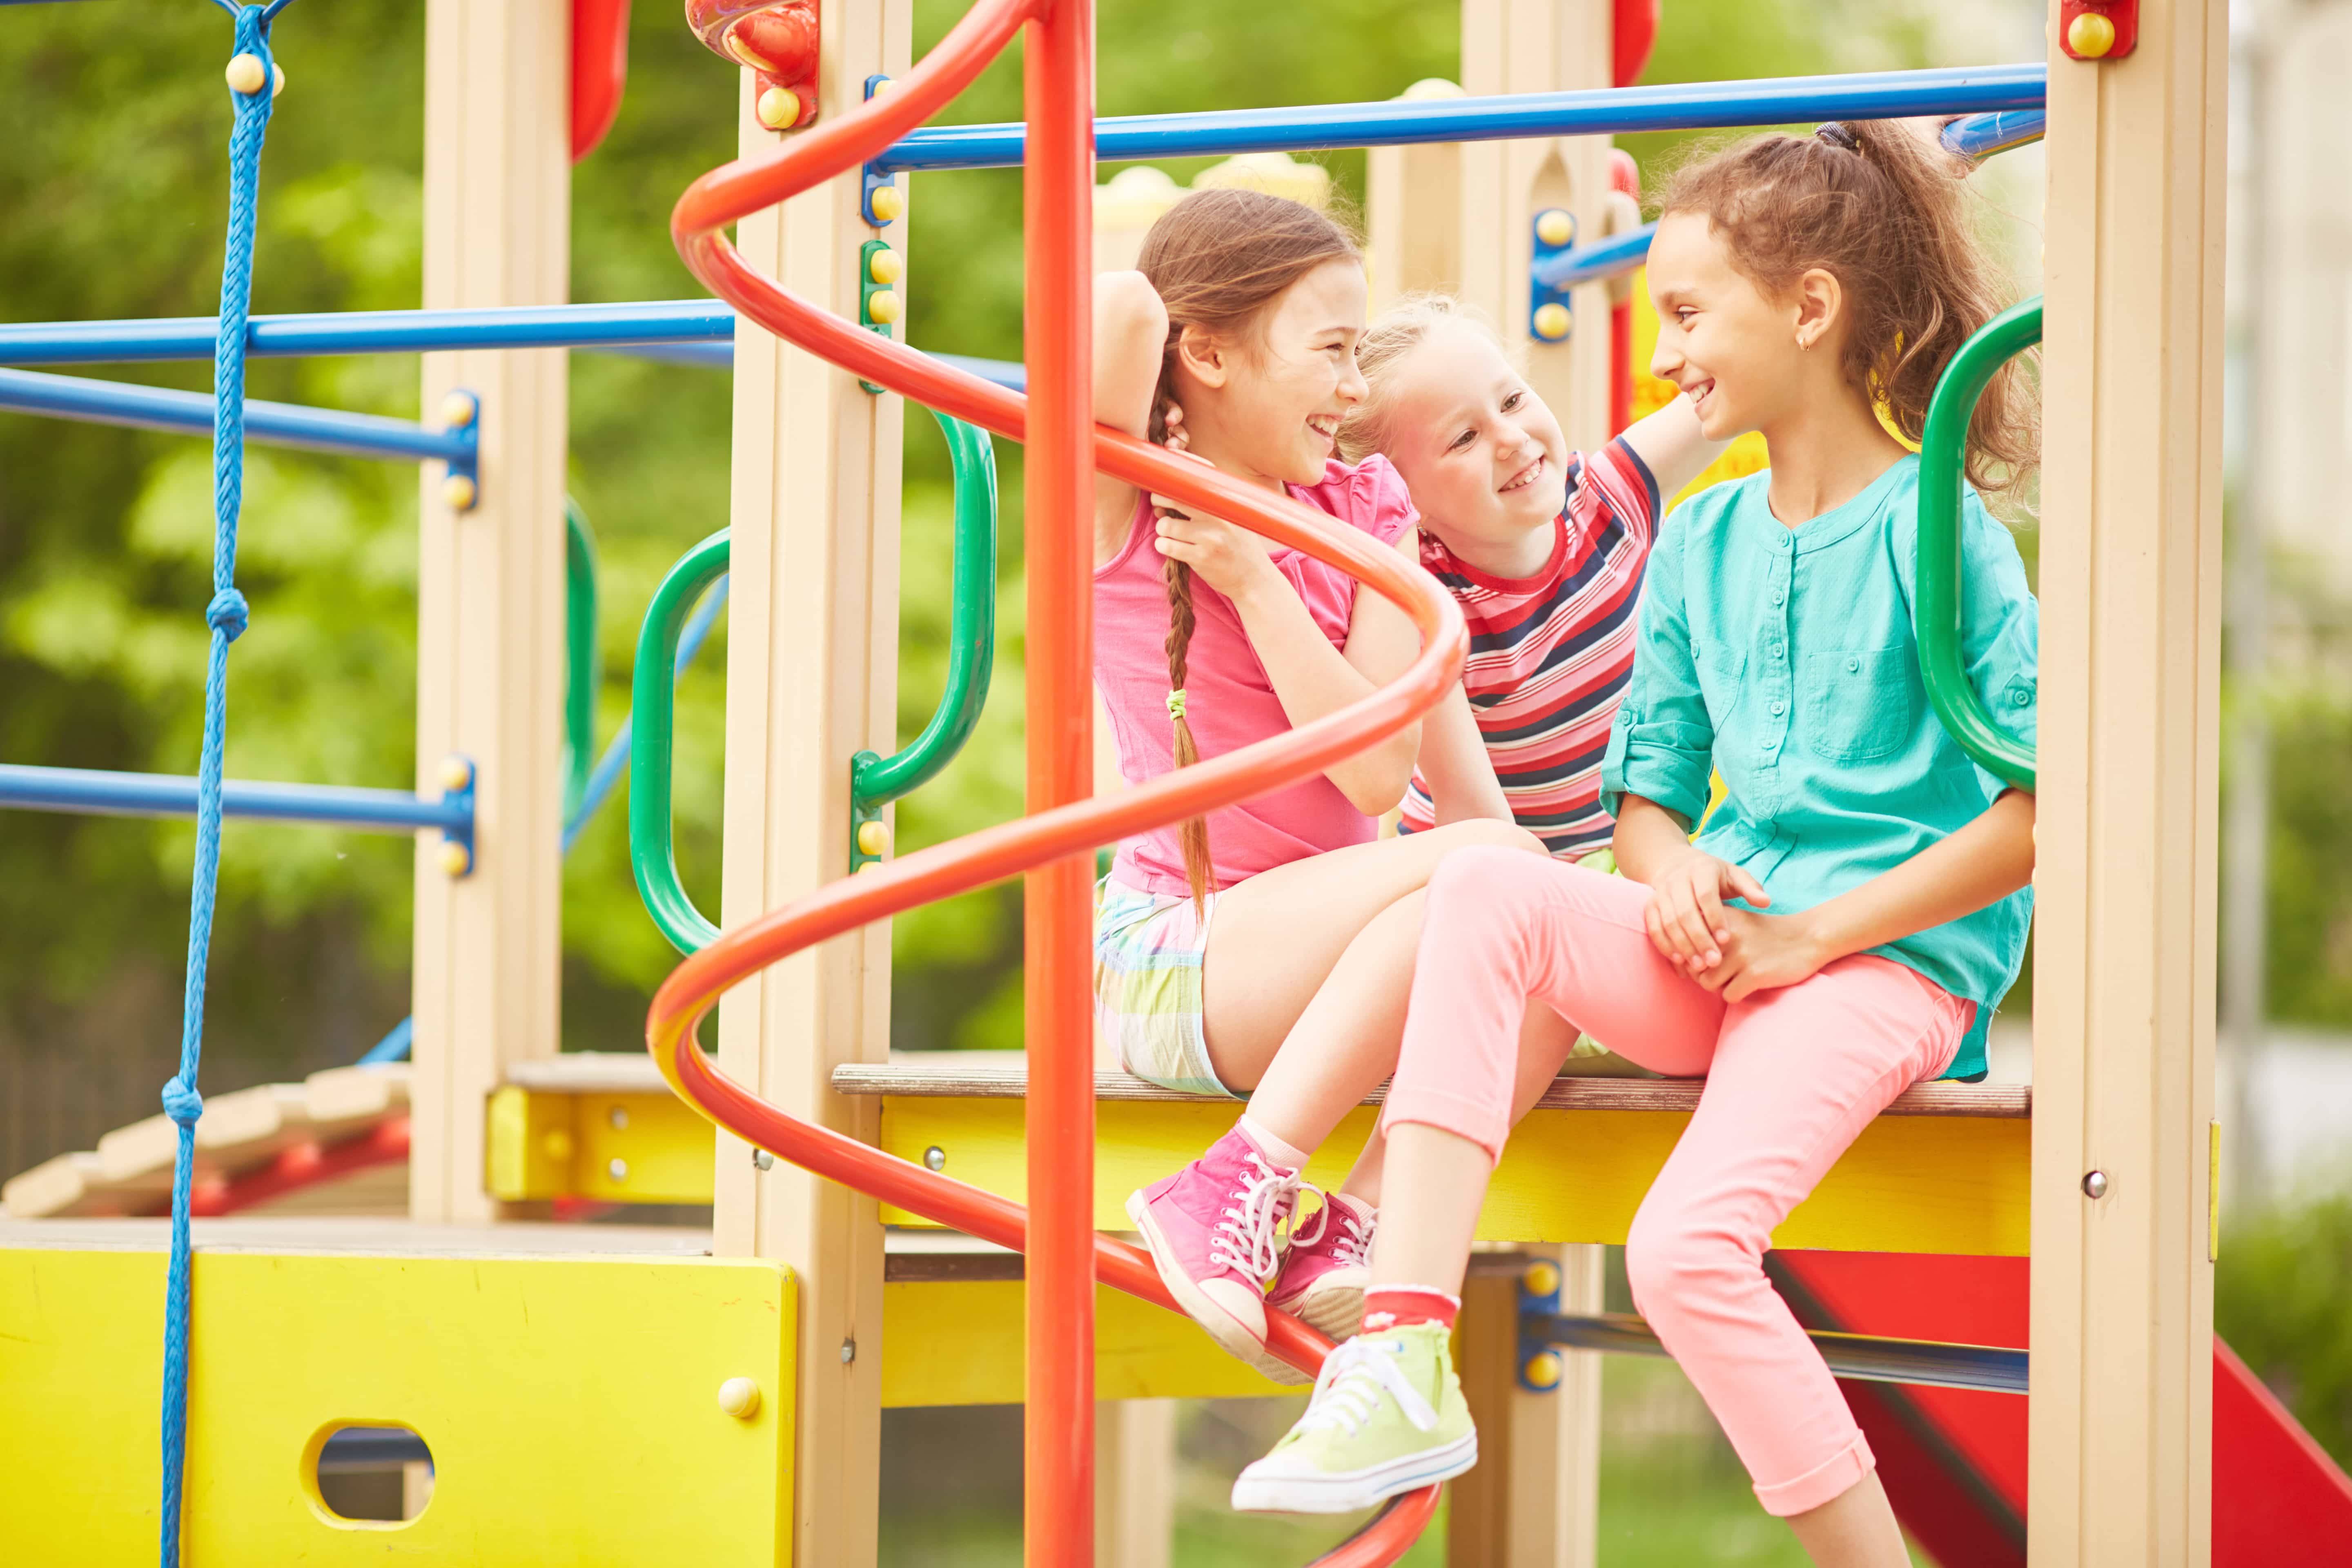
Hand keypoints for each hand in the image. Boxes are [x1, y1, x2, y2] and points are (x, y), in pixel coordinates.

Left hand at [1149, 419, 1275, 600]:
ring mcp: (1210, 537)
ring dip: (1162, 528)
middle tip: (1159, 507)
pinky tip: (1169, 546)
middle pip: (1175, 497)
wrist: (1255, 579)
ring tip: (1169, 533)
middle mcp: (1219, 517)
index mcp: (1228, 503)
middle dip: (1159, 499)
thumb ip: (1213, 500)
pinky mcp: (1201, 558)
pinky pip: (1167, 546)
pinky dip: (1163, 545)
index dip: (1175, 471)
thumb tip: (1174, 485)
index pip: (1197, 476)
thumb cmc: (1240, 545)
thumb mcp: (1234, 517)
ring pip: (1166, 524)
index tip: (1163, 473)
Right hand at [1642, 847, 1770, 974]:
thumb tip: (1766, 902)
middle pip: (1685, 912)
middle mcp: (1677, 879)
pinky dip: (1665, 946)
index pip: (1705, 895)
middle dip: (1699, 939)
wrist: (1676, 865)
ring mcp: (1660, 892)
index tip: (1726, 940)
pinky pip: (1653, 927)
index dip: (1715, 918)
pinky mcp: (1650, 905)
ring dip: (1683, 946)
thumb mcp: (1734, 876)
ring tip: (1699, 967)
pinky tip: (1680, 962)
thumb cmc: (1714, 876)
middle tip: (1714, 962)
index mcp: (1701, 869)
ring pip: (1668, 922)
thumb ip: (1750, 888)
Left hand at [1693, 908, 1830, 1003]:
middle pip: (1693, 968)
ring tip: (1735, 979)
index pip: (1686, 946)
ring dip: (1719, 987)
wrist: (1807, 937)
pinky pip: (1728, 996)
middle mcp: (1726, 936)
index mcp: (1719, 920)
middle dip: (1704, 975)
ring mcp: (1740, 955)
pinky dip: (1736, 995)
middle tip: (1722, 974)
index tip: (1705, 964)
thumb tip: (1680, 959)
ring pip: (1707, 984)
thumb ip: (1708, 932)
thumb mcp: (1735, 922)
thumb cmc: (1765, 934)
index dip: (1691, 960)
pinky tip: (1748, 986)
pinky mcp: (1754, 974)